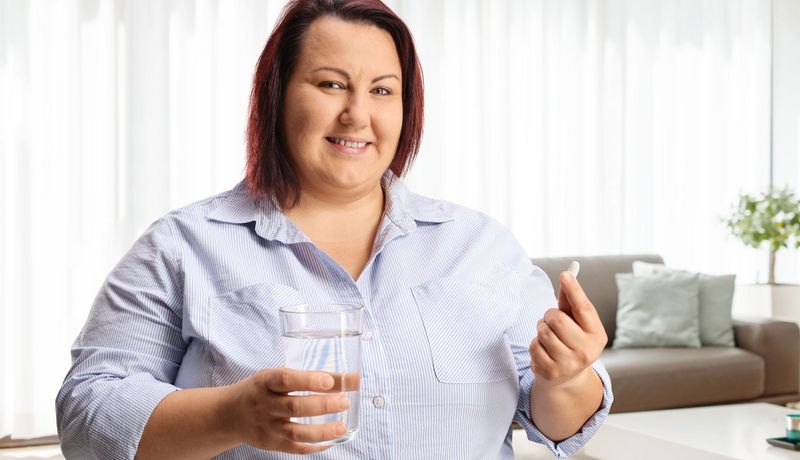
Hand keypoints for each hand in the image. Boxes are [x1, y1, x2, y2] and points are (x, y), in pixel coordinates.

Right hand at [221, 368, 350, 454]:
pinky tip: (331, 441)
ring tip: (342, 427)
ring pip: (296, 432)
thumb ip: (313, 376)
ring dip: (322, 431)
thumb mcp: (278, 376)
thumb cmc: (262, 390)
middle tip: (344, 402)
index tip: (328, 381)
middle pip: (294, 407)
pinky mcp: (271, 443)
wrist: (229, 414)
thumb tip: (353, 378)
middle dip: (322, 405)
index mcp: (266, 382)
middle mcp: (265, 404)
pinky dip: (314, 446)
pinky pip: (295, 448)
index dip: (308, 380)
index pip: (286, 379)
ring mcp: (268, 426)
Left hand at [529, 271, 607, 388]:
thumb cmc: (571, 338)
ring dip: (541, 328)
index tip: (565, 274)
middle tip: (552, 319)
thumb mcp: (576, 321)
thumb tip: (569, 271)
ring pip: (543, 331)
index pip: (584, 308)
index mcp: (597, 335)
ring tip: (549, 334)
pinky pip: (533, 345)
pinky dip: (535, 343)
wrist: (567, 376)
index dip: (574, 290)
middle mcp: (586, 351)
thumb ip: (571, 299)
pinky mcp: (550, 372)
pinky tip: (544, 349)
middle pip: (557, 319)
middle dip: (550, 315)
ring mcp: (568, 364)